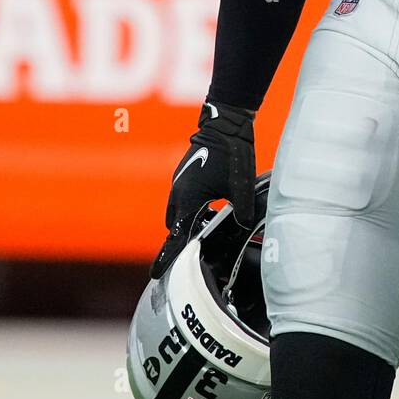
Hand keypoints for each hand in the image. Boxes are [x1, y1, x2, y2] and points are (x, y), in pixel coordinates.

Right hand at [149, 98, 256, 279]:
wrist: (224, 124)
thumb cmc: (231, 154)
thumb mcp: (240, 187)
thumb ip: (241, 211)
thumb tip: (243, 228)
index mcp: (189, 200)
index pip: (176, 237)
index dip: (168, 257)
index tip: (155, 274)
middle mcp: (179, 193)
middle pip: (176, 227)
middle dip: (183, 240)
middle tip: (193, 254)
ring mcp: (180, 183)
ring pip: (179, 213)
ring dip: (189, 223)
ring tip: (208, 231)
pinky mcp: (185, 176)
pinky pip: (184, 200)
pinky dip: (192, 209)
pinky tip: (211, 209)